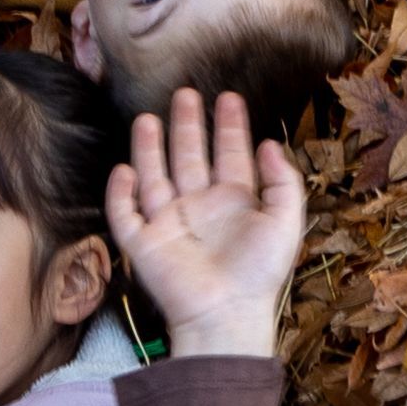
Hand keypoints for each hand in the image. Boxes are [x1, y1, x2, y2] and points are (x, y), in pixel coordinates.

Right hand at [112, 87, 308, 359]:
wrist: (226, 312)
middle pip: (190, 157)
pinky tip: (124, 169)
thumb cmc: (259, 272)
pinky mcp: (143, 244)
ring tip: (148, 117)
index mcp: (235, 203)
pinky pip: (125, 213)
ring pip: (155, 176)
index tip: (229, 97)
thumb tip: (270, 144)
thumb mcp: (285, 222)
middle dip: (188, 125)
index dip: (229, 127)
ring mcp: (169, 224)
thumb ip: (283, 182)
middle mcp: (200, 207)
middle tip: (185, 92)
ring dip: (150, 148)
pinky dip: (121, 192)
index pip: (230, 155)